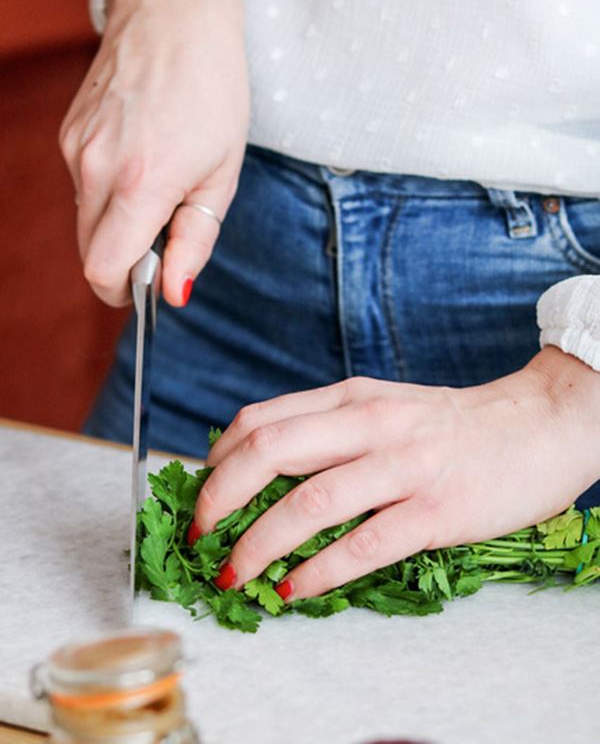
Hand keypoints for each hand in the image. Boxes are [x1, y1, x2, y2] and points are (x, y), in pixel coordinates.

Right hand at [60, 0, 248, 306]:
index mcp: (141, 183)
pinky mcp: (68, 134)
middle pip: (89, 253)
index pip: (105, 270)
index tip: (149, 289)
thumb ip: (196, 240)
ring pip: (85, 221)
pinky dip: (108, 194)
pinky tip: (139, 161)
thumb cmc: (213, 91)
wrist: (176, 12)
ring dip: (117, 226)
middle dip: (124, 262)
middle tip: (165, 237)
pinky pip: (83, 187)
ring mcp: (75, 148)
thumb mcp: (223, 174)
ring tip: (159, 187)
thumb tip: (175, 293)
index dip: (125, 293)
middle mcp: (96, 168)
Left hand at [194, 346, 599, 600]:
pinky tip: (294, 589)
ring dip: (258, 545)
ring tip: (236, 573)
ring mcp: (404, 467)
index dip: (217, 462)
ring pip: (308, 505)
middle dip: (219, 499)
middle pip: (269, 453)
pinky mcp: (435, 512)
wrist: (537, 425)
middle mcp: (370, 425)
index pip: (259, 421)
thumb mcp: (382, 407)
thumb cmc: (451, 425)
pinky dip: (317, 572)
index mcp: (350, 399)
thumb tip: (263, 466)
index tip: (201, 494)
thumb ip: (328, 428)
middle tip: (200, 535)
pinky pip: (362, 546)